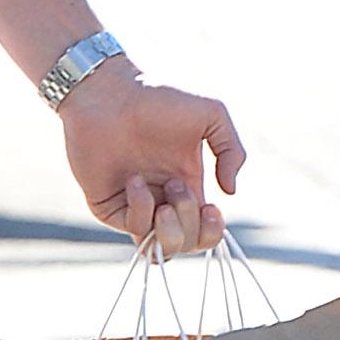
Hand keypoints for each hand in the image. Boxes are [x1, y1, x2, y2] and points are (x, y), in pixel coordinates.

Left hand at [58, 64, 245, 253]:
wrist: (110, 91)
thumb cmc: (158, 96)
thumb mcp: (211, 115)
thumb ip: (232, 150)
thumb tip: (230, 191)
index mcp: (187, 185)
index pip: (204, 231)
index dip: (212, 232)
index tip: (212, 209)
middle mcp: (161, 199)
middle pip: (185, 244)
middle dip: (190, 225)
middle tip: (177, 186)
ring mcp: (134, 204)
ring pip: (159, 248)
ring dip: (170, 229)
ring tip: (164, 200)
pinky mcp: (107, 204)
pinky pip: (132, 228)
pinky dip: (141, 209)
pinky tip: (135, 181)